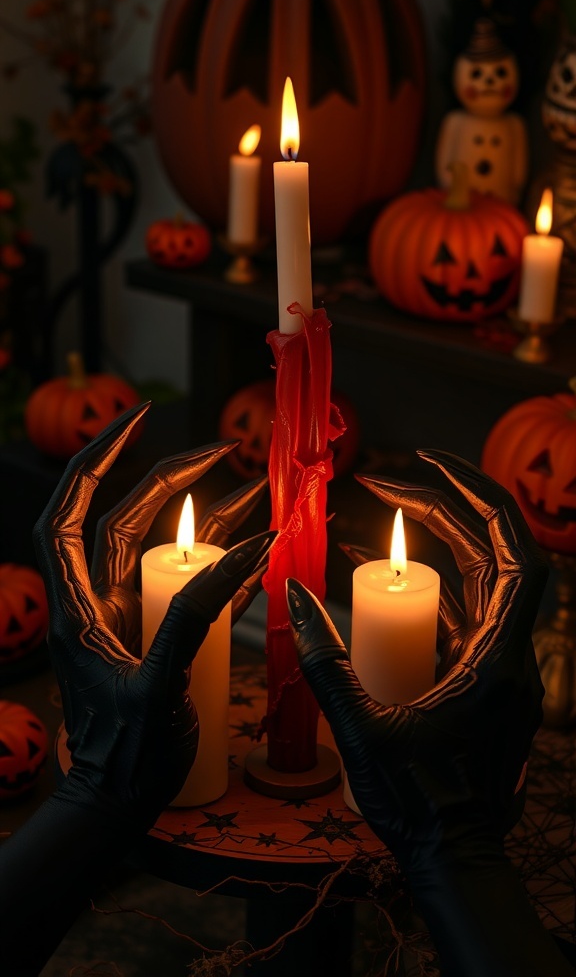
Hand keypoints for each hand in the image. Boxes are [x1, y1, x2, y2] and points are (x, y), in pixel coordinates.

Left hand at [33, 403, 274, 824]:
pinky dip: (215, 562)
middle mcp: (96, 600)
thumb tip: (249, 550)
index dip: (96, 460)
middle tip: (223, 450)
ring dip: (201, 517)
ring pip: (157, 548)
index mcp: (79, 606)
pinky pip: (183, 583)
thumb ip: (200, 614)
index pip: (72, 511)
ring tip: (253, 490)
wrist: (118, 805)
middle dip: (170, 478)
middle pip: (125, 519)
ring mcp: (125, 615)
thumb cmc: (128, 755)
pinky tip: (252, 548)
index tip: (136, 419)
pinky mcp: (151, 633)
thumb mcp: (161, 683)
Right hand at [286, 450, 547, 871]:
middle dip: (447, 510)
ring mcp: (503, 669)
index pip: (513, 554)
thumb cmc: (420, 807)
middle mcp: (512, 656)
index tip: (429, 468)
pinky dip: (435, 589)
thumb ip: (324, 661)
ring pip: (483, 585)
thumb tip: (293, 594)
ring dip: (440, 546)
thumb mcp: (361, 729)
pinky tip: (392, 583)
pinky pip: (468, 618)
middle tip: (390, 486)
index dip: (479, 499)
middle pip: (496, 557)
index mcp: (498, 660)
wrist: (458, 863)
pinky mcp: (486, 684)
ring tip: (385, 520)